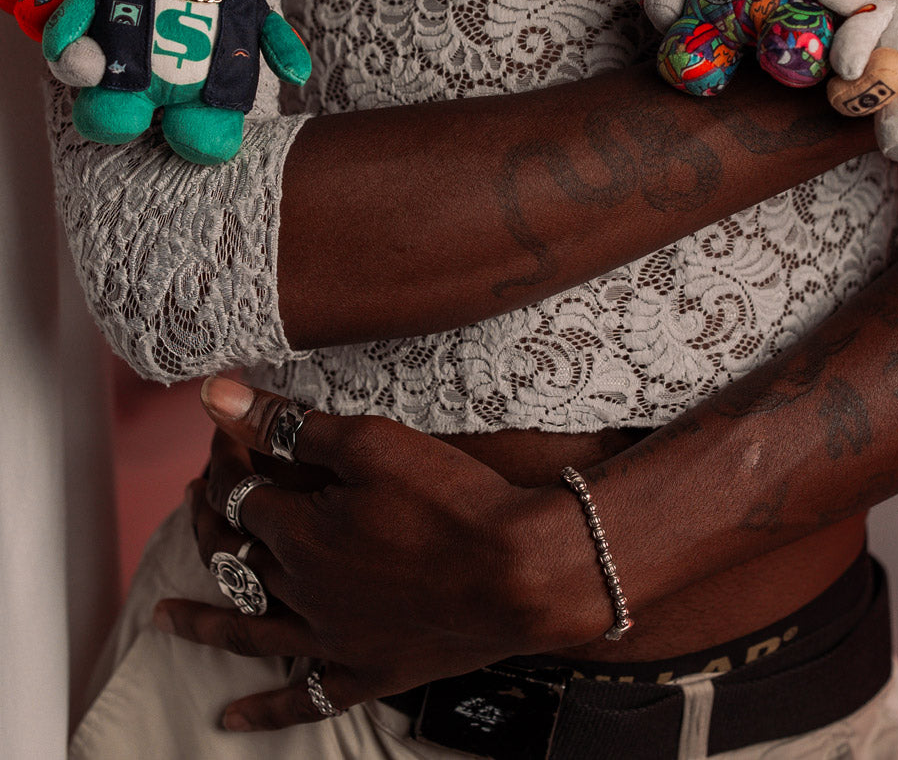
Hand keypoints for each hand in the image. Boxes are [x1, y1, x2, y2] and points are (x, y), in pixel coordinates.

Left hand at [155, 378, 609, 732]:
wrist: (517, 570)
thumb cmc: (449, 499)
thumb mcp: (370, 442)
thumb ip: (290, 423)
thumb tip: (217, 397)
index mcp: (297, 532)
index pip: (237, 492)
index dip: (225, 459)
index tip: (227, 434)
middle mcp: (301, 591)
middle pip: (234, 556)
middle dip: (209, 520)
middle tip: (195, 498)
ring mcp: (332, 637)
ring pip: (250, 631)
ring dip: (205, 621)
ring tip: (164, 617)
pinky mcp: (368, 671)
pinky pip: (304, 699)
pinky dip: (265, 710)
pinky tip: (233, 718)